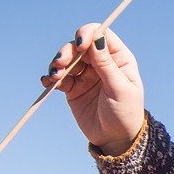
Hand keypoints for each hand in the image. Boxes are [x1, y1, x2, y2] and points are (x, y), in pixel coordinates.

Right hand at [43, 24, 145, 155]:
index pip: (101, 35)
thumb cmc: (125, 113)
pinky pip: (59, 77)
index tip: (80, 44)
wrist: (116, 139)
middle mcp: (101, 62)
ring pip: (67, 59)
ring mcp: (86, 74)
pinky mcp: (73, 88)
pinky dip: (51, 78)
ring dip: (57, 64)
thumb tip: (97, 39)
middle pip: (79, 45)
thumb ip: (107, 65)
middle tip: (61, 64)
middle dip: (67, 51)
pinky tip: (48, 83)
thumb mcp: (120, 89)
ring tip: (55, 77)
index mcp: (118, 58)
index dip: (88, 34)